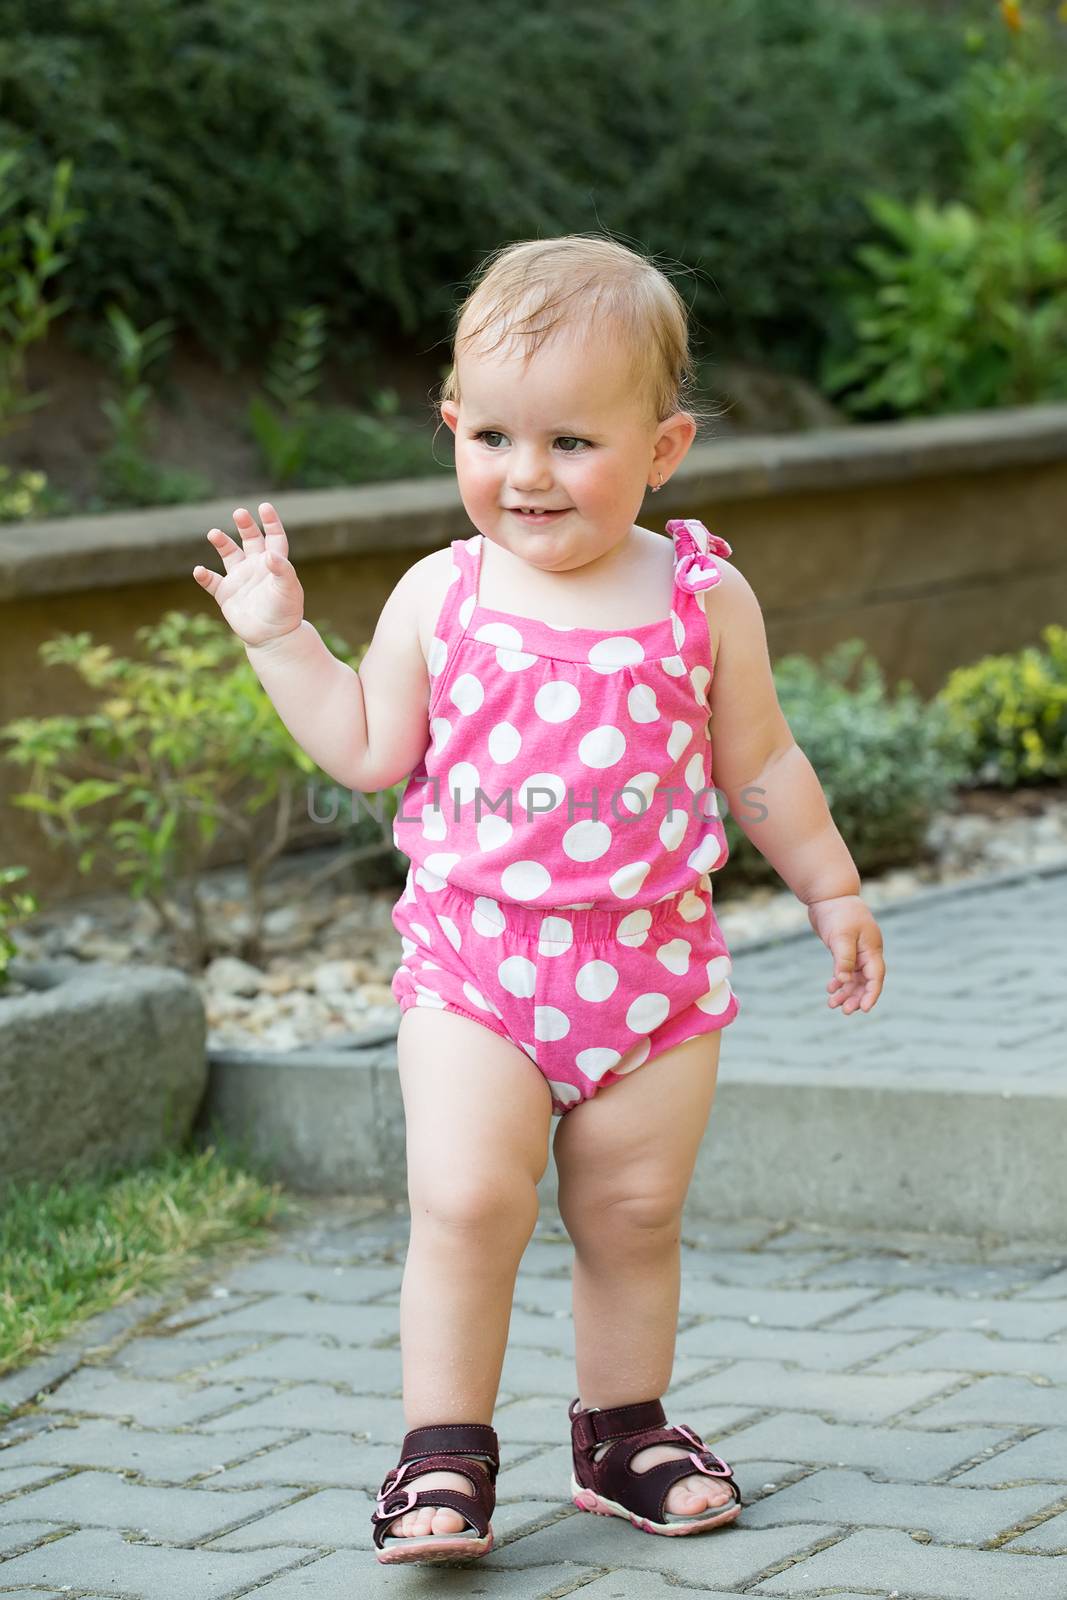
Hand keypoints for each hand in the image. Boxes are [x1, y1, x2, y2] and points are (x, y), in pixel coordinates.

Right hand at [192, 502, 304, 647]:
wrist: (273, 638)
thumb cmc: (285, 613)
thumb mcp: (288, 589)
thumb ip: (282, 570)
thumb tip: (270, 554)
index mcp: (275, 564)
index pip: (274, 537)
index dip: (270, 522)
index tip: (264, 507)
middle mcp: (256, 567)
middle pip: (250, 539)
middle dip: (245, 525)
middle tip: (238, 512)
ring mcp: (240, 579)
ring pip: (229, 554)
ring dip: (221, 543)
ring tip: (213, 533)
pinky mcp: (226, 594)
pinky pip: (212, 582)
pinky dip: (204, 576)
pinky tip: (199, 571)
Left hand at [806, 894, 884, 1013]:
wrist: (828, 895)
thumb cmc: (838, 912)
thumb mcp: (841, 936)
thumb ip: (844, 959)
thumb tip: (844, 981)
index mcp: (872, 949)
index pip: (876, 977)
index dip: (872, 994)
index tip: (864, 1009)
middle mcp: (867, 952)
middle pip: (866, 981)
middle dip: (857, 997)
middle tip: (845, 1011)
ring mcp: (857, 951)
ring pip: (855, 978)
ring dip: (846, 992)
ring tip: (832, 1004)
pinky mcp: (844, 950)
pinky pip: (845, 971)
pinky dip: (839, 981)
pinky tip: (830, 989)